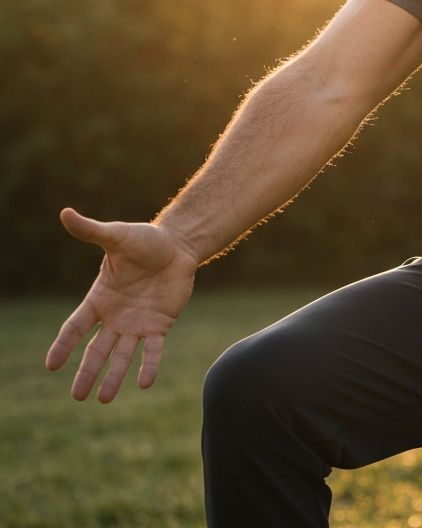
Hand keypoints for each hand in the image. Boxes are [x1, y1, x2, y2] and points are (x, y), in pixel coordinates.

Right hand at [45, 208, 197, 402]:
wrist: (177, 245)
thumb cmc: (144, 240)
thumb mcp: (117, 236)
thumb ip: (91, 231)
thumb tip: (65, 212)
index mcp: (99, 298)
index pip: (76, 326)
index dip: (64, 344)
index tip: (51, 364)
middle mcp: (114, 316)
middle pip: (96, 349)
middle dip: (86, 371)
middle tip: (76, 396)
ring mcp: (136, 323)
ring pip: (122, 355)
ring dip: (113, 377)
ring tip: (103, 400)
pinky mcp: (160, 325)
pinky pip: (153, 350)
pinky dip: (149, 365)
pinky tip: (144, 384)